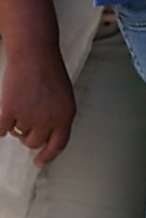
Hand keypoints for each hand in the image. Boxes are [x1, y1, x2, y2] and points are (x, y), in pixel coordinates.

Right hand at [0, 44, 74, 166]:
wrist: (35, 54)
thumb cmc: (50, 72)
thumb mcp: (64, 97)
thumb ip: (57, 117)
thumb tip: (46, 137)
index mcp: (66, 115)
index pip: (58, 144)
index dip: (48, 156)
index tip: (39, 163)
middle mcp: (49, 119)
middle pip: (34, 142)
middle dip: (28, 134)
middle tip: (27, 116)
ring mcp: (29, 116)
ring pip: (18, 134)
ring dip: (17, 124)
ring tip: (22, 102)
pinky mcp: (9, 111)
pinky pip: (1, 129)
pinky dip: (1, 125)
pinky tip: (4, 114)